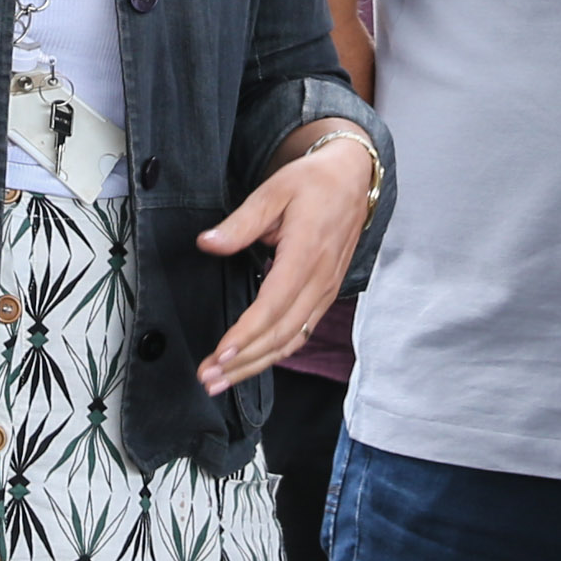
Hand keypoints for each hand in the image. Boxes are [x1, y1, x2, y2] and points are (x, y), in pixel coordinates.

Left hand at [193, 136, 377, 394]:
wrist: (353, 180)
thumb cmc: (312, 183)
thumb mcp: (273, 190)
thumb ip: (241, 222)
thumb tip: (207, 243)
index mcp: (306, 255)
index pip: (273, 307)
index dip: (246, 335)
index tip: (219, 354)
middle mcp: (319, 281)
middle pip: (281, 334)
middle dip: (243, 362)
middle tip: (207, 378)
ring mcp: (326, 291)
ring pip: (291, 340)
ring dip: (256, 364)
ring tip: (222, 380)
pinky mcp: (325, 294)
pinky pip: (302, 332)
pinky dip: (276, 353)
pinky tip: (252, 363)